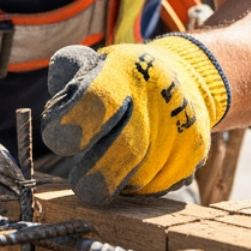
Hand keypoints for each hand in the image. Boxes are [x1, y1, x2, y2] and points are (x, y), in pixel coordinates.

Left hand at [41, 34, 229, 205]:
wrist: (184, 76)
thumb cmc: (122, 77)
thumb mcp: (94, 63)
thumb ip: (67, 77)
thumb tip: (56, 110)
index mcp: (124, 72)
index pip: (96, 102)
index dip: (70, 126)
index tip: (59, 140)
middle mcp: (159, 98)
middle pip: (127, 149)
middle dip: (96, 176)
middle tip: (81, 184)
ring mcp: (181, 127)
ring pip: (142, 176)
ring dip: (118, 180)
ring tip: (110, 165)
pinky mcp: (194, 153)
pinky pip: (159, 186)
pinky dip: (139, 185)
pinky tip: (133, 169)